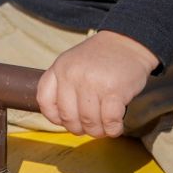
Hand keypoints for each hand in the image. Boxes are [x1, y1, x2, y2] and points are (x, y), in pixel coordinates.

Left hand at [36, 31, 157, 137]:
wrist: (127, 42)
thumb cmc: (100, 57)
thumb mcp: (72, 62)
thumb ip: (63, 85)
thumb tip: (61, 119)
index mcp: (60, 67)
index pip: (45, 102)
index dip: (56, 118)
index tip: (68, 120)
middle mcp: (73, 74)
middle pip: (69, 118)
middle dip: (81, 129)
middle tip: (91, 126)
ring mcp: (93, 82)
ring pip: (90, 123)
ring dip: (99, 131)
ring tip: (105, 125)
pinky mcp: (114, 91)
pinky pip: (109, 123)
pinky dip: (113, 129)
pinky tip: (116, 124)